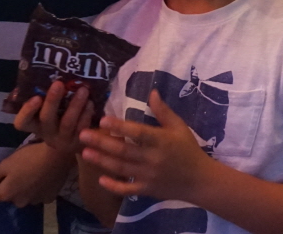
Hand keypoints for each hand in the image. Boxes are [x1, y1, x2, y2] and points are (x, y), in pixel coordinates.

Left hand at [0, 142, 72, 206]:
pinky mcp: (49, 198)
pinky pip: (40, 195)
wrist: (57, 155)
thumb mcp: (6, 162)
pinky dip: (39, 189)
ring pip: (25, 197)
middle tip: (19, 172)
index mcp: (6, 194)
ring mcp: (35, 201)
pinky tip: (43, 178)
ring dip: (26, 189)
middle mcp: (19, 202)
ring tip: (33, 174)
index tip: (3, 174)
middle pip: (11, 197)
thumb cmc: (28, 157)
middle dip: (12, 187)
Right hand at [13, 80, 94, 154]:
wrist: (68, 144)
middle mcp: (46, 133)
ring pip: (67, 123)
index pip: (22, 122)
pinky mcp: (77, 142)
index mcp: (33, 124)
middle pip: (46, 118)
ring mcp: (62, 139)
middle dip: (53, 100)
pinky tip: (91, 102)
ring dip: (75, 105)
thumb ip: (44, 95)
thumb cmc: (55, 118)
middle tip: (59, 83)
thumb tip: (51, 67)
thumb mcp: (45, 110)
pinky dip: (87, 114)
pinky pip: (82, 127)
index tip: (36, 97)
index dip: (27, 111)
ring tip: (83, 90)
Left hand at [79, 90, 211, 201]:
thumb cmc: (188, 149)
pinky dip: (114, 186)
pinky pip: (128, 189)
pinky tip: (100, 179)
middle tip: (83, 135)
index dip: (120, 127)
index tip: (103, 120)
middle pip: (124, 150)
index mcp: (161, 140)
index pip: (138, 132)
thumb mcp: (179, 126)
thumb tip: (151, 92)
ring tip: (84, 153)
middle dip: (102, 142)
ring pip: (121, 168)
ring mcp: (149, 176)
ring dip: (102, 161)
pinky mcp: (147, 189)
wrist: (199, 179)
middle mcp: (153, 158)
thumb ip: (163, 111)